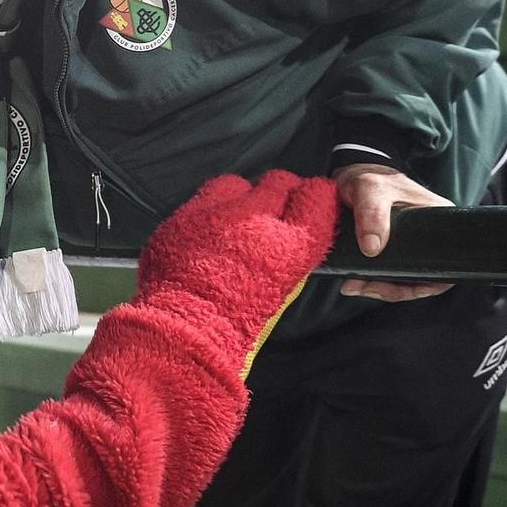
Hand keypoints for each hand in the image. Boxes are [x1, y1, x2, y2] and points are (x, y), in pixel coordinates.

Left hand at [138, 171, 339, 326]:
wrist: (190, 325)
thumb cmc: (239, 316)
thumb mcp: (281, 284)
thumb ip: (287, 250)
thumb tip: (285, 229)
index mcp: (292, 244)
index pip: (317, 195)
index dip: (311, 196)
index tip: (304, 201)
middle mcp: (260, 219)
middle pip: (279, 181)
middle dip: (277, 192)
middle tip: (268, 210)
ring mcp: (221, 211)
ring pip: (240, 183)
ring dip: (240, 196)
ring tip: (233, 220)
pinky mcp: (189, 212)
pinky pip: (206, 196)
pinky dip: (210, 209)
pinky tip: (206, 229)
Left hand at [333, 163, 452, 300]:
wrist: (352, 171)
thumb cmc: (369, 176)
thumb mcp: (371, 189)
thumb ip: (372, 213)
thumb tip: (372, 249)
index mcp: (441, 222)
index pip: (446, 266)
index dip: (426, 285)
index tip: (398, 289)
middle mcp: (431, 237)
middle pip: (423, 278)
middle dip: (394, 290)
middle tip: (363, 287)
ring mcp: (412, 243)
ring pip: (404, 278)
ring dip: (379, 287)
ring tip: (352, 285)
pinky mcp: (393, 246)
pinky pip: (390, 272)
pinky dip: (372, 280)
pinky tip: (353, 281)